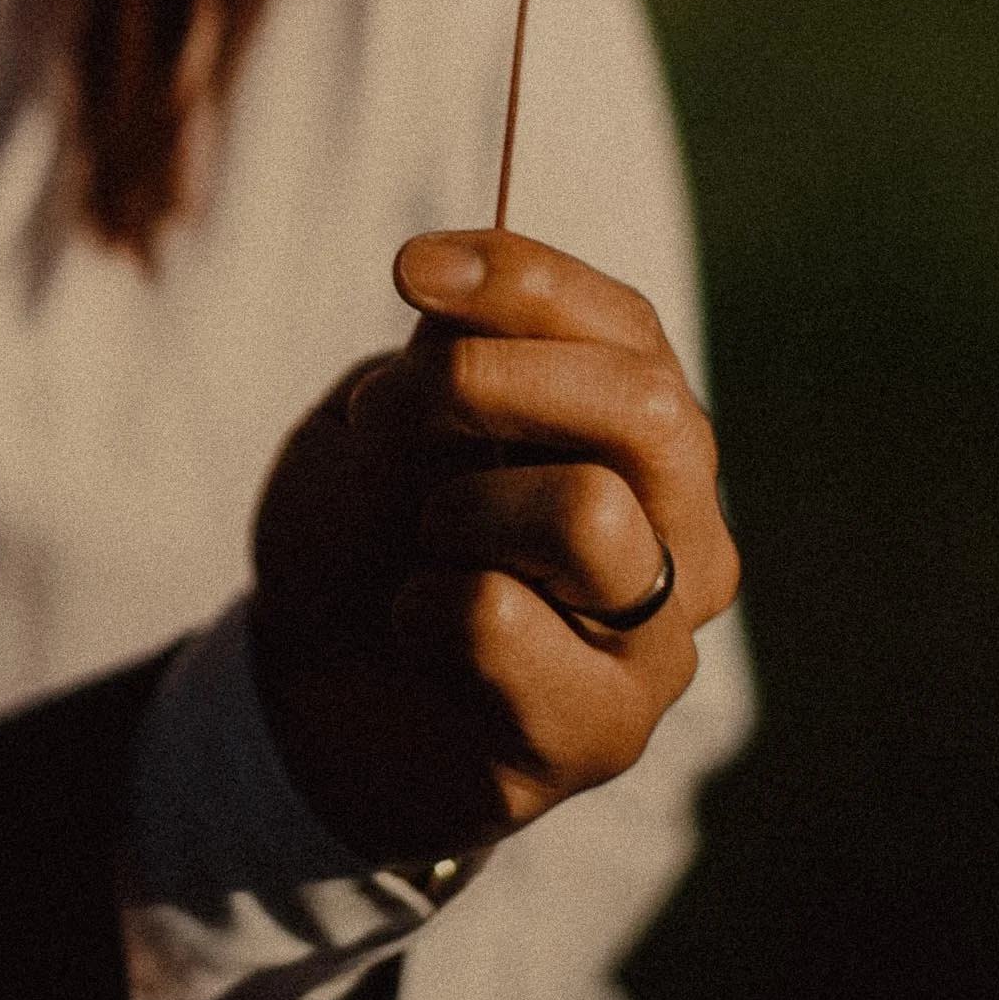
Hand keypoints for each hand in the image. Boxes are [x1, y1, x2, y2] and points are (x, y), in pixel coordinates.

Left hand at [247, 229, 739, 870]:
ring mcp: (658, 639)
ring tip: (422, 542)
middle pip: (646, 407)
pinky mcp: (601, 730)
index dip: (521, 278)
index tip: (410, 269)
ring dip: (458, 507)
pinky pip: (502, 622)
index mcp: (641, 435)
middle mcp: (684, 531)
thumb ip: (446, 361)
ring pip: (588, 516)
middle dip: (490, 379)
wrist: (314, 691)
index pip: (624, 326)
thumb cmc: (363, 540)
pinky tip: (416, 631)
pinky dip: (420, 607)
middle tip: (382, 415)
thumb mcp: (386, 423)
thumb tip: (468, 292)